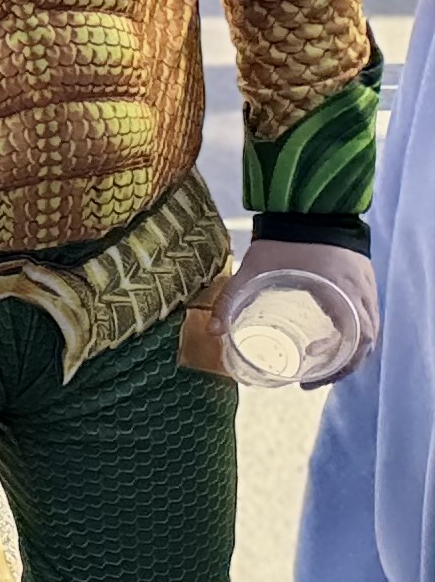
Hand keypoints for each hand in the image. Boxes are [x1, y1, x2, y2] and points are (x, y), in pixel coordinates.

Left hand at [228, 239, 380, 385]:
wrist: (310, 203)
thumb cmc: (284, 237)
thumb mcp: (256, 268)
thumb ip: (232, 298)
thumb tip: (213, 332)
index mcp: (343, 293)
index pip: (357, 341)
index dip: (338, 366)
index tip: (310, 379)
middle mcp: (362, 292)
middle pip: (366, 340)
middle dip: (342, 364)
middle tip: (313, 376)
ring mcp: (366, 284)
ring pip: (369, 327)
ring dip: (349, 348)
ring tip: (321, 362)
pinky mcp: (364, 276)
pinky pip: (367, 312)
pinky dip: (354, 329)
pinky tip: (333, 335)